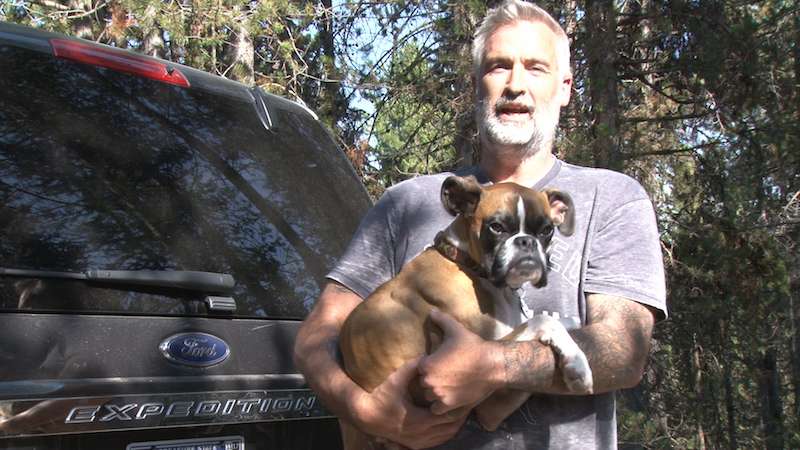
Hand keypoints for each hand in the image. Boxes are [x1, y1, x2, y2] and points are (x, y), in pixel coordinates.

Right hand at [351, 357, 465, 448]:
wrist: (364, 416)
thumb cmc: (381, 396)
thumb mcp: (396, 379)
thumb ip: (413, 367)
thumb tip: (426, 354)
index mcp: (421, 419)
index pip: (449, 416)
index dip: (460, 407)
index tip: (467, 396)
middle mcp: (422, 434)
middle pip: (451, 428)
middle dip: (460, 416)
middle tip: (469, 403)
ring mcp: (418, 442)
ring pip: (444, 437)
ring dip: (454, 426)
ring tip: (461, 413)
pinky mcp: (413, 445)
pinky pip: (436, 442)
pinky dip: (444, 434)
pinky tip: (447, 425)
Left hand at [418, 309, 504, 414]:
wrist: (492, 365)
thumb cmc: (473, 346)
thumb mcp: (456, 330)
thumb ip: (441, 319)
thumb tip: (431, 311)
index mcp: (427, 364)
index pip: (420, 368)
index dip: (429, 366)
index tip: (440, 364)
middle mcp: (430, 381)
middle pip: (423, 383)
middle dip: (431, 380)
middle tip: (445, 375)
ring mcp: (440, 395)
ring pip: (429, 397)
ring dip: (435, 394)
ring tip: (447, 386)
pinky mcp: (450, 405)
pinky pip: (436, 410)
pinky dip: (440, 406)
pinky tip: (449, 398)